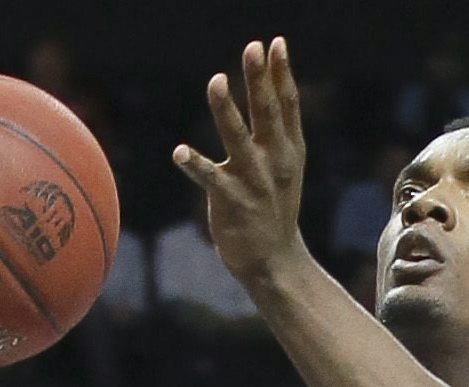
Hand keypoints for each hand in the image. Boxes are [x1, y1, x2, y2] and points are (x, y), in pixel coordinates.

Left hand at [172, 39, 311, 292]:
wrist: (274, 261)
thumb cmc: (275, 207)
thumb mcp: (286, 165)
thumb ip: (279, 128)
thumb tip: (271, 85)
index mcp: (288, 149)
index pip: (287, 104)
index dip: (281, 72)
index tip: (276, 42)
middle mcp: (273, 161)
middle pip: (266, 112)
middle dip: (259, 79)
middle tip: (252, 47)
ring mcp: (252, 180)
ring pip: (238, 138)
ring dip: (226, 109)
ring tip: (217, 81)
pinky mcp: (230, 201)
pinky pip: (209, 178)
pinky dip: (194, 164)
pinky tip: (179, 152)